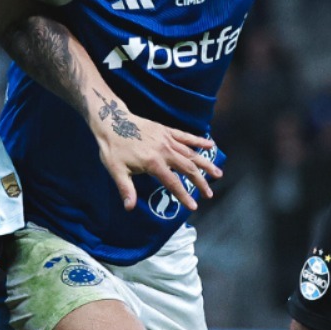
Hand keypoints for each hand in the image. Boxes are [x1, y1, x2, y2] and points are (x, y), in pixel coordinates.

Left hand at [89, 94, 221, 210]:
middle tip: (209, 194)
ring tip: (218, 173)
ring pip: (191, 153)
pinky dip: (199, 141)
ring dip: (205, 164)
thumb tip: (129, 208)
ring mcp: (167, 139)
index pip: (173, 182)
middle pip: (187, 168)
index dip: (184, 195)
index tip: (194, 206)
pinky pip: (186, 136)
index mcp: (153, 162)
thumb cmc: (113, 148)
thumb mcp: (116, 170)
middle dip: (200, 182)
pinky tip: (211, 145)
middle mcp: (164, 150)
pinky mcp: (166, 130)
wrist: (112, 121)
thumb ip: (126, 189)